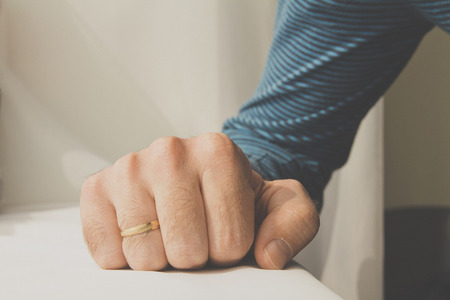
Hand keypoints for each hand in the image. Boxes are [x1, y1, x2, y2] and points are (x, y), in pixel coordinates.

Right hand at [80, 133, 318, 270]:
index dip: (231, 250)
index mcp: (217, 152)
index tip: (227, 232)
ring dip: (162, 259)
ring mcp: (129, 168)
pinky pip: (106, 254)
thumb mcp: (282, 207)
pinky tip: (142, 234)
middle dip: (196, 256)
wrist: (197, 182)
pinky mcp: (96, 190)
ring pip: (145, 257)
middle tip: (196, 234)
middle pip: (185, 250)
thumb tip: (269, 254)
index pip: (230, 241)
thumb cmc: (237, 198)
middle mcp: (169, 151)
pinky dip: (126, 259)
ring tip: (169, 232)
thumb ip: (294, 224)